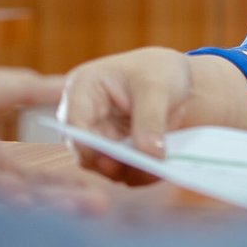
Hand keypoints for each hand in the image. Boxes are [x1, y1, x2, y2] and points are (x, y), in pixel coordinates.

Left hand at [0, 67, 110, 213]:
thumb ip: (24, 88)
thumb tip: (64, 84)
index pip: (30, 171)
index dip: (62, 175)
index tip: (94, 178)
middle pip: (30, 193)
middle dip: (66, 198)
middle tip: (101, 203)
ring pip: (17, 206)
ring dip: (53, 207)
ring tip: (90, 207)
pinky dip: (17, 209)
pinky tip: (38, 205)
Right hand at [58, 47, 193, 184]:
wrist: (172, 80)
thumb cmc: (156, 70)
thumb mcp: (156, 85)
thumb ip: (151, 118)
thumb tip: (149, 154)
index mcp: (82, 90)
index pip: (73, 122)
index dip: (86, 144)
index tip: (108, 160)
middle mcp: (85, 120)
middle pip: (87, 152)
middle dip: (114, 164)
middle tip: (142, 169)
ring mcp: (100, 141)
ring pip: (106, 168)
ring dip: (131, 172)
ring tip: (158, 170)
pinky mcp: (117, 157)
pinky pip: (126, 173)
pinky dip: (142, 175)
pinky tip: (161, 170)